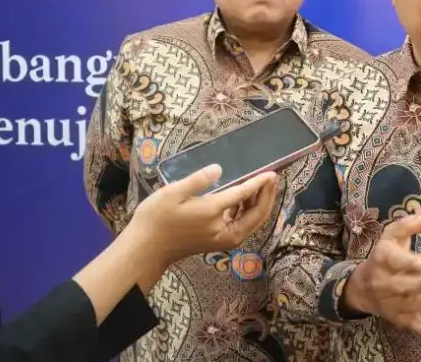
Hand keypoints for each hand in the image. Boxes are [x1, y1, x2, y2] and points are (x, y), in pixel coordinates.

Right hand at [124, 164, 279, 265]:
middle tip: (274, 177)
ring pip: (252, 221)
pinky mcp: (220, 242)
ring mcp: (224, 239)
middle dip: (268, 195)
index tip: (272, 172)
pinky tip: (244, 197)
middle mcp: (224, 230)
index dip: (259, 182)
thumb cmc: (156, 219)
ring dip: (260, 203)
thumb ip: (198, 180)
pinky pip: (243, 225)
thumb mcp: (172, 193)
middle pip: (257, 213)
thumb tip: (219, 169)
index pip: (244, 194)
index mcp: (213, 213)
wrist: (146, 250)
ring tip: (263, 184)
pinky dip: (249, 211)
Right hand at [343, 213, 420, 334]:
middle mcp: (383, 282)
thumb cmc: (384, 256)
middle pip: (401, 286)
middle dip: (419, 285)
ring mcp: (390, 303)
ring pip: (407, 307)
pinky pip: (411, 325)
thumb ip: (408, 226)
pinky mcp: (397, 318)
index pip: (393, 261)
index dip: (408, 262)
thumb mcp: (391, 237)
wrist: (362, 287)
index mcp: (382, 259)